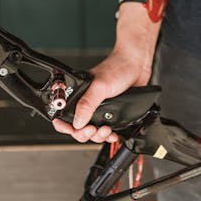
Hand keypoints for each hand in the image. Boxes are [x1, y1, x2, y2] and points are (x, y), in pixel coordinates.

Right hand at [52, 7, 154, 142]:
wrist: (136, 65)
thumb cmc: (117, 68)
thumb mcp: (100, 87)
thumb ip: (87, 104)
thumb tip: (77, 122)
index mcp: (78, 95)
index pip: (64, 116)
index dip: (66, 127)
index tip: (74, 131)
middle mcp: (87, 102)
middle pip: (78, 128)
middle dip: (86, 133)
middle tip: (94, 130)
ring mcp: (99, 109)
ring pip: (92, 131)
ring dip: (98, 135)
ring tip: (106, 130)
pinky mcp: (111, 112)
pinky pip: (105, 130)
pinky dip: (108, 135)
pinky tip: (113, 134)